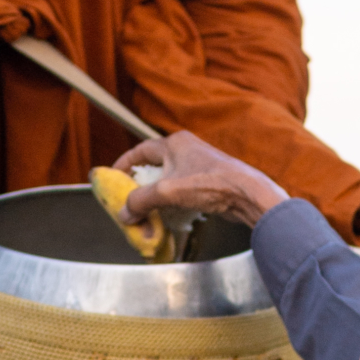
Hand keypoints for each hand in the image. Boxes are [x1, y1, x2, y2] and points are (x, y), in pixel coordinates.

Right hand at [111, 130, 287, 227]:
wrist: (247, 194)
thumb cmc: (209, 184)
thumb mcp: (167, 192)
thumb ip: (141, 201)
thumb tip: (123, 213)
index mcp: (174, 144)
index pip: (141, 151)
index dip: (124, 164)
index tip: (112, 177)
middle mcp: (186, 150)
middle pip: (154, 166)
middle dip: (140, 184)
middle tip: (128, 198)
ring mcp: (199, 165)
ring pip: (169, 180)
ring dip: (156, 196)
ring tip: (146, 211)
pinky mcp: (209, 181)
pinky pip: (182, 190)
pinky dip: (172, 202)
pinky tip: (169, 215)